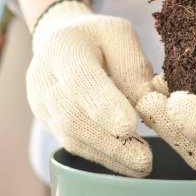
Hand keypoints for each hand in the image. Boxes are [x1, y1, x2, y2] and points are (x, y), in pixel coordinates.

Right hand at [27, 0, 152, 176]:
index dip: (103, 104)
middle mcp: (45, 79)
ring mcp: (42, 103)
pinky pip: (73, 143)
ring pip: (71, 136)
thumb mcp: (120, 35)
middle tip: (143, 159)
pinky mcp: (49, 121)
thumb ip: (132, 66)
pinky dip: (101, 154)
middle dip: (110, 141)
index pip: (80, 78)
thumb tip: (148, 105)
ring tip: (140, 165)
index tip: (129, 126)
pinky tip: (125, 162)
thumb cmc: (97, 37)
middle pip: (73, 116)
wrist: (62, 42)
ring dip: (108, 154)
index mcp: (65, 48)